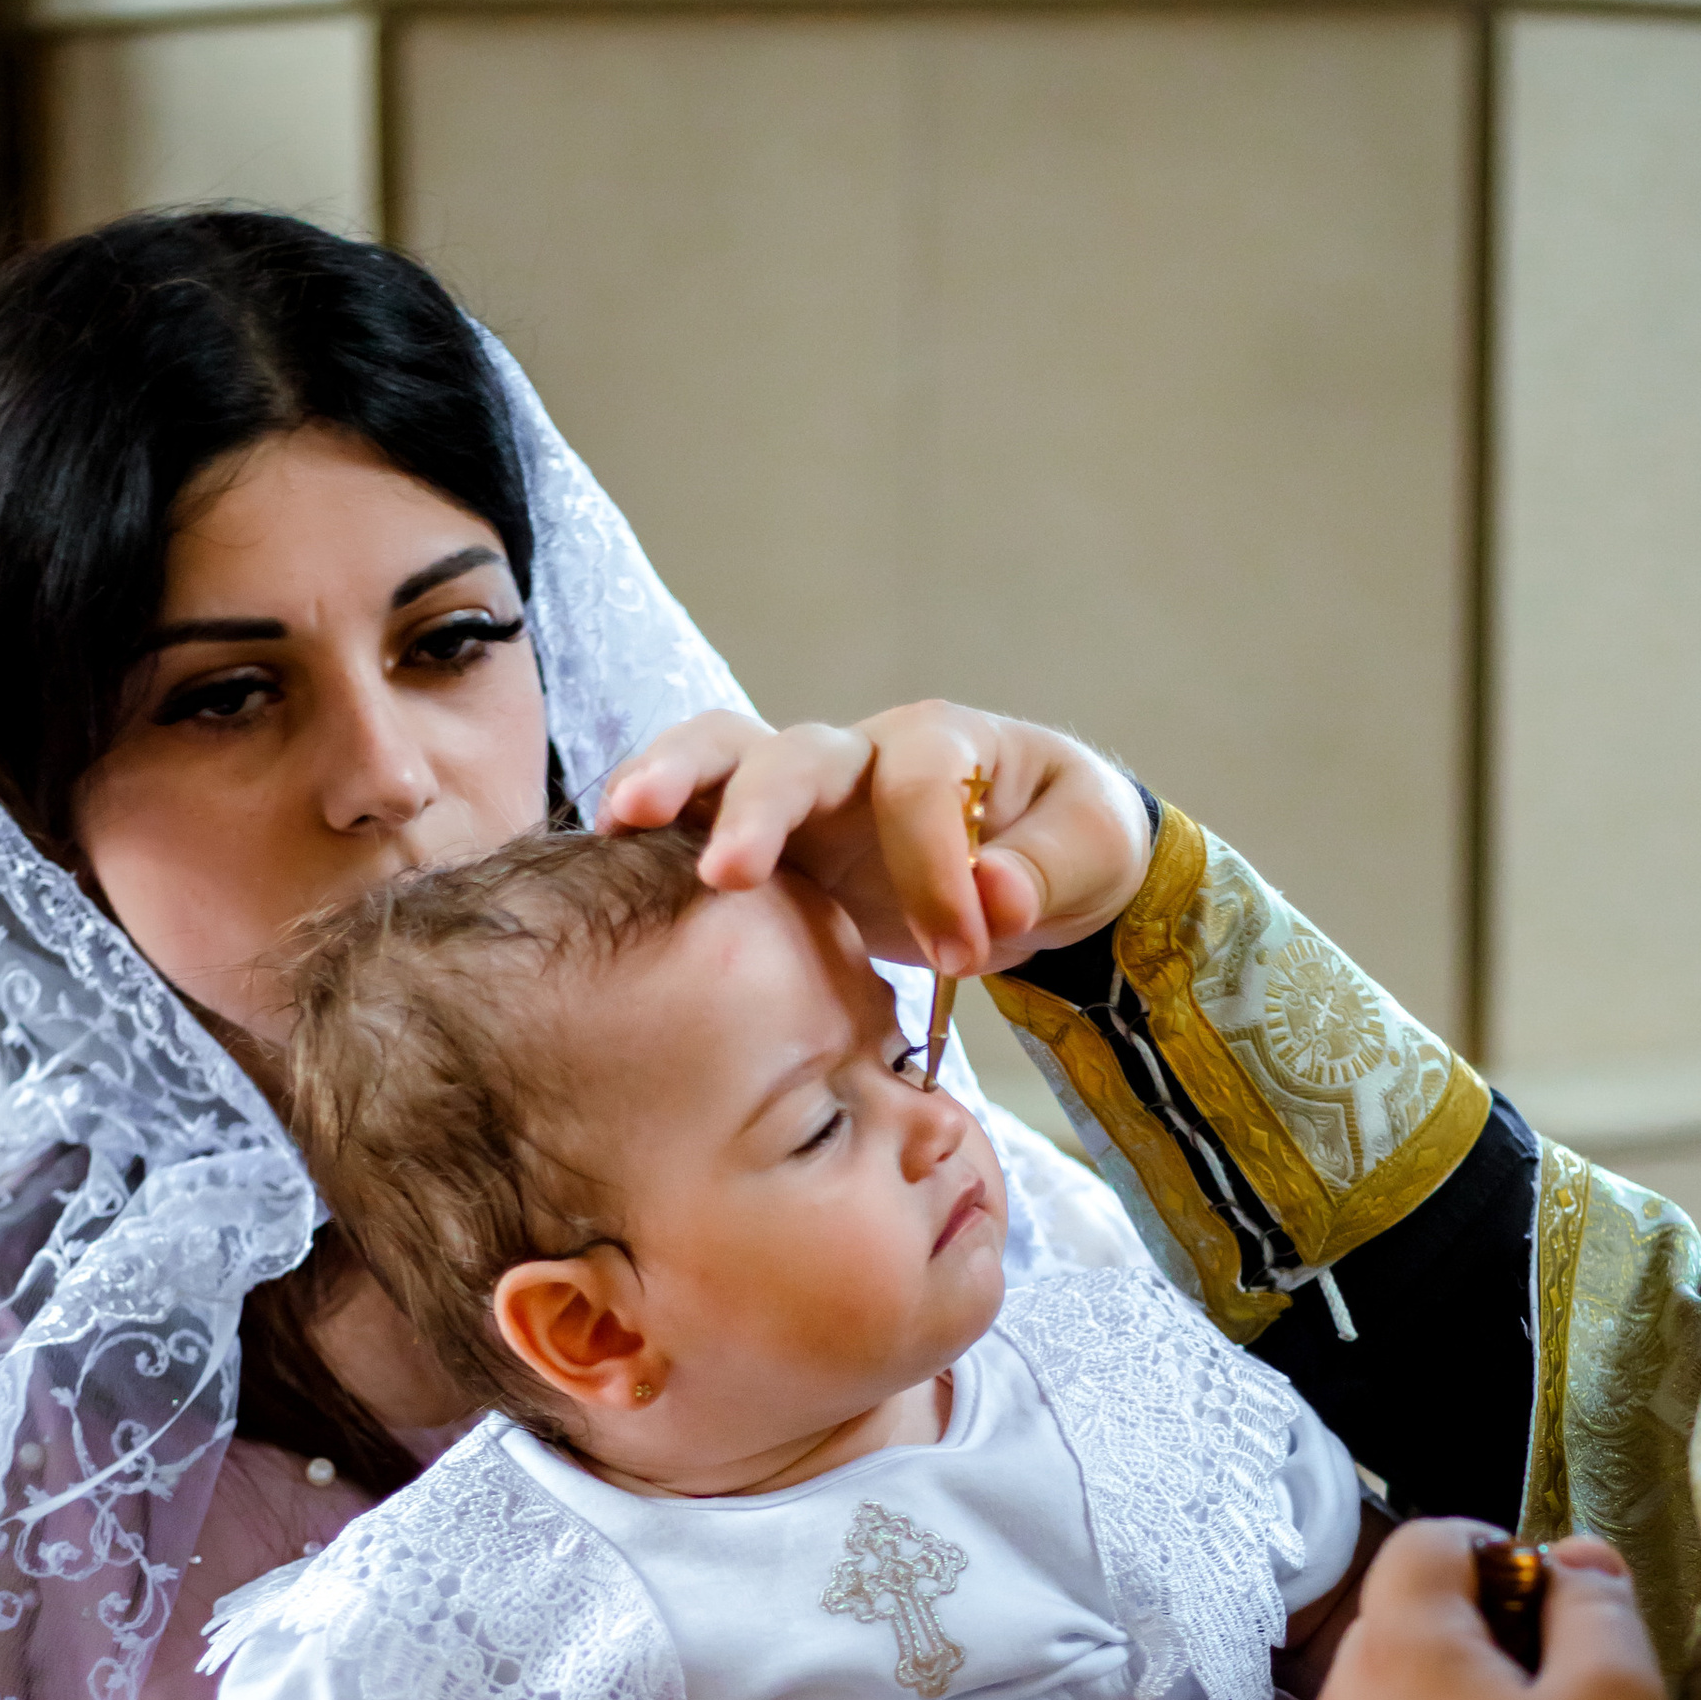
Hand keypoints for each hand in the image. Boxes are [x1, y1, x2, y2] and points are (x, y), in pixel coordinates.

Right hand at [598, 702, 1151, 982]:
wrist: (1044, 864)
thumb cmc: (1067, 844)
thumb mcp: (1093, 851)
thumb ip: (1046, 870)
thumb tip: (994, 896)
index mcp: (946, 746)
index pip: (916, 783)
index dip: (934, 866)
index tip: (966, 953)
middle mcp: (862, 757)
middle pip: (792, 750)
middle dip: (757, 806)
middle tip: (725, 873)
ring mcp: (808, 801)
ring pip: (724, 761)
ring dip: (671, 784)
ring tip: (621, 822)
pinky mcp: (776, 851)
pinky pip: (702, 826)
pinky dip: (658, 834)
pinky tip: (607, 867)